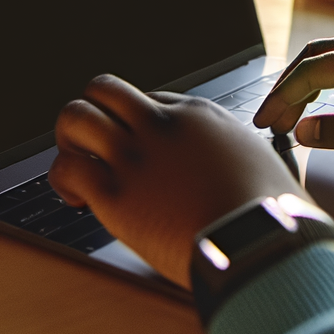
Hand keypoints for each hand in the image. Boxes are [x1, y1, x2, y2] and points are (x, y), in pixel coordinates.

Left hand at [49, 75, 307, 286]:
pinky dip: (62, 179)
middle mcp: (163, 126)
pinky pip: (66, 167)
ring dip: (69, 139)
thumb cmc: (272, 215)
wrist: (260, 245)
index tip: (138, 150)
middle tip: (93, 144)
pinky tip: (77, 199)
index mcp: (201, 115)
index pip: (149, 99)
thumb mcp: (265, 163)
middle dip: (92, 112)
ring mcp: (137, 156)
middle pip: (105, 89)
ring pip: (75, 115)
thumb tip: (253, 170)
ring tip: (79, 164)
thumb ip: (243, 157)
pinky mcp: (117, 193)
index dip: (136, 124)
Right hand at [252, 34, 333, 161]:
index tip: (264, 124)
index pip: (312, 71)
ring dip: (307, 84)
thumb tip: (303, 130)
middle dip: (288, 88)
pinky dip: (329, 81)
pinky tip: (327, 103)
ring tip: (291, 115)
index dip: (282, 98)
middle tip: (270, 121)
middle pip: (318, 58)